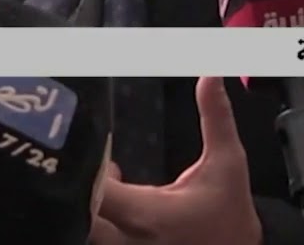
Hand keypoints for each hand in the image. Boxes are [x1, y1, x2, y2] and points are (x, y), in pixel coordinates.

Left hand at [89, 77, 261, 244]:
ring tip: (90, 176)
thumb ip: (215, 117)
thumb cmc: (229, 210)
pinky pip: (91, 237)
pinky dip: (90, 218)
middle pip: (75, 216)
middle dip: (74, 187)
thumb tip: (210, 75)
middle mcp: (125, 239)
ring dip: (80, 203)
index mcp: (147, 214)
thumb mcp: (227, 162)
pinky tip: (104, 196)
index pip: (94, 192)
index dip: (83, 167)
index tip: (87, 144)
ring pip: (80, 230)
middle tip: (80, 159)